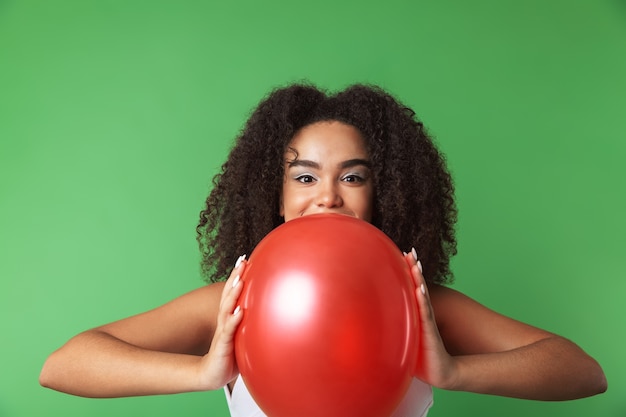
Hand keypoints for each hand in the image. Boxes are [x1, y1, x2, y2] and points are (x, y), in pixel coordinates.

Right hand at [198, 255, 245, 389]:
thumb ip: (251, 324)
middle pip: (229, 295)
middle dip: (235, 277)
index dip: (237, 276)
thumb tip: (271, 314)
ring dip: (233, 294)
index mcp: (229, 317)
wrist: (212, 374)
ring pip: (227, 309)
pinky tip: (239, 311)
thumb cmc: (229, 354)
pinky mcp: (223, 345)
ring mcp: (223, 332)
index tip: (244, 259)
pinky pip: (229, 331)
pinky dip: (234, 320)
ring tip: (240, 280)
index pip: (232, 292)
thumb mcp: (242, 336)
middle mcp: (224, 320)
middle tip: (242, 261)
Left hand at [404, 249, 457, 389]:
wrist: (440, 372)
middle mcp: (422, 315)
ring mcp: (427, 322)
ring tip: (415, 264)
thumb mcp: (403, 339)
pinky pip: (425, 314)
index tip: (401, 256)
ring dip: (419, 280)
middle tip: (409, 252)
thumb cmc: (420, 357)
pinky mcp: (430, 333)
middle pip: (417, 287)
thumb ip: (393, 329)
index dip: (407, 273)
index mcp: (414, 315)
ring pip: (422, 297)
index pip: (410, 289)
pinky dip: (422, 301)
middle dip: (413, 269)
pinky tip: (419, 289)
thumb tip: (371, 324)